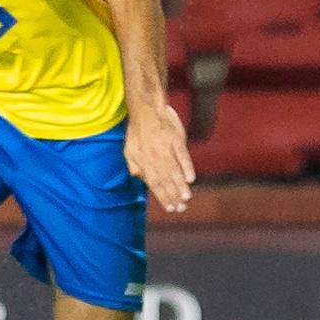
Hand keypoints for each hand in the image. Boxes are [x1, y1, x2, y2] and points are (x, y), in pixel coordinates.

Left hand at [126, 97, 195, 213]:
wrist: (146, 111)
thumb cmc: (138, 132)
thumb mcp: (129, 150)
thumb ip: (134, 166)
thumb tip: (140, 179)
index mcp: (143, 162)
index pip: (154, 184)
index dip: (162, 197)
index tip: (170, 208)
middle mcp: (154, 157)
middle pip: (165, 180)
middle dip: (173, 196)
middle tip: (181, 208)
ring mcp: (165, 148)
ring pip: (174, 171)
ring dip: (180, 186)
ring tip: (186, 198)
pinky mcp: (176, 139)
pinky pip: (182, 156)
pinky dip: (186, 167)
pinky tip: (190, 178)